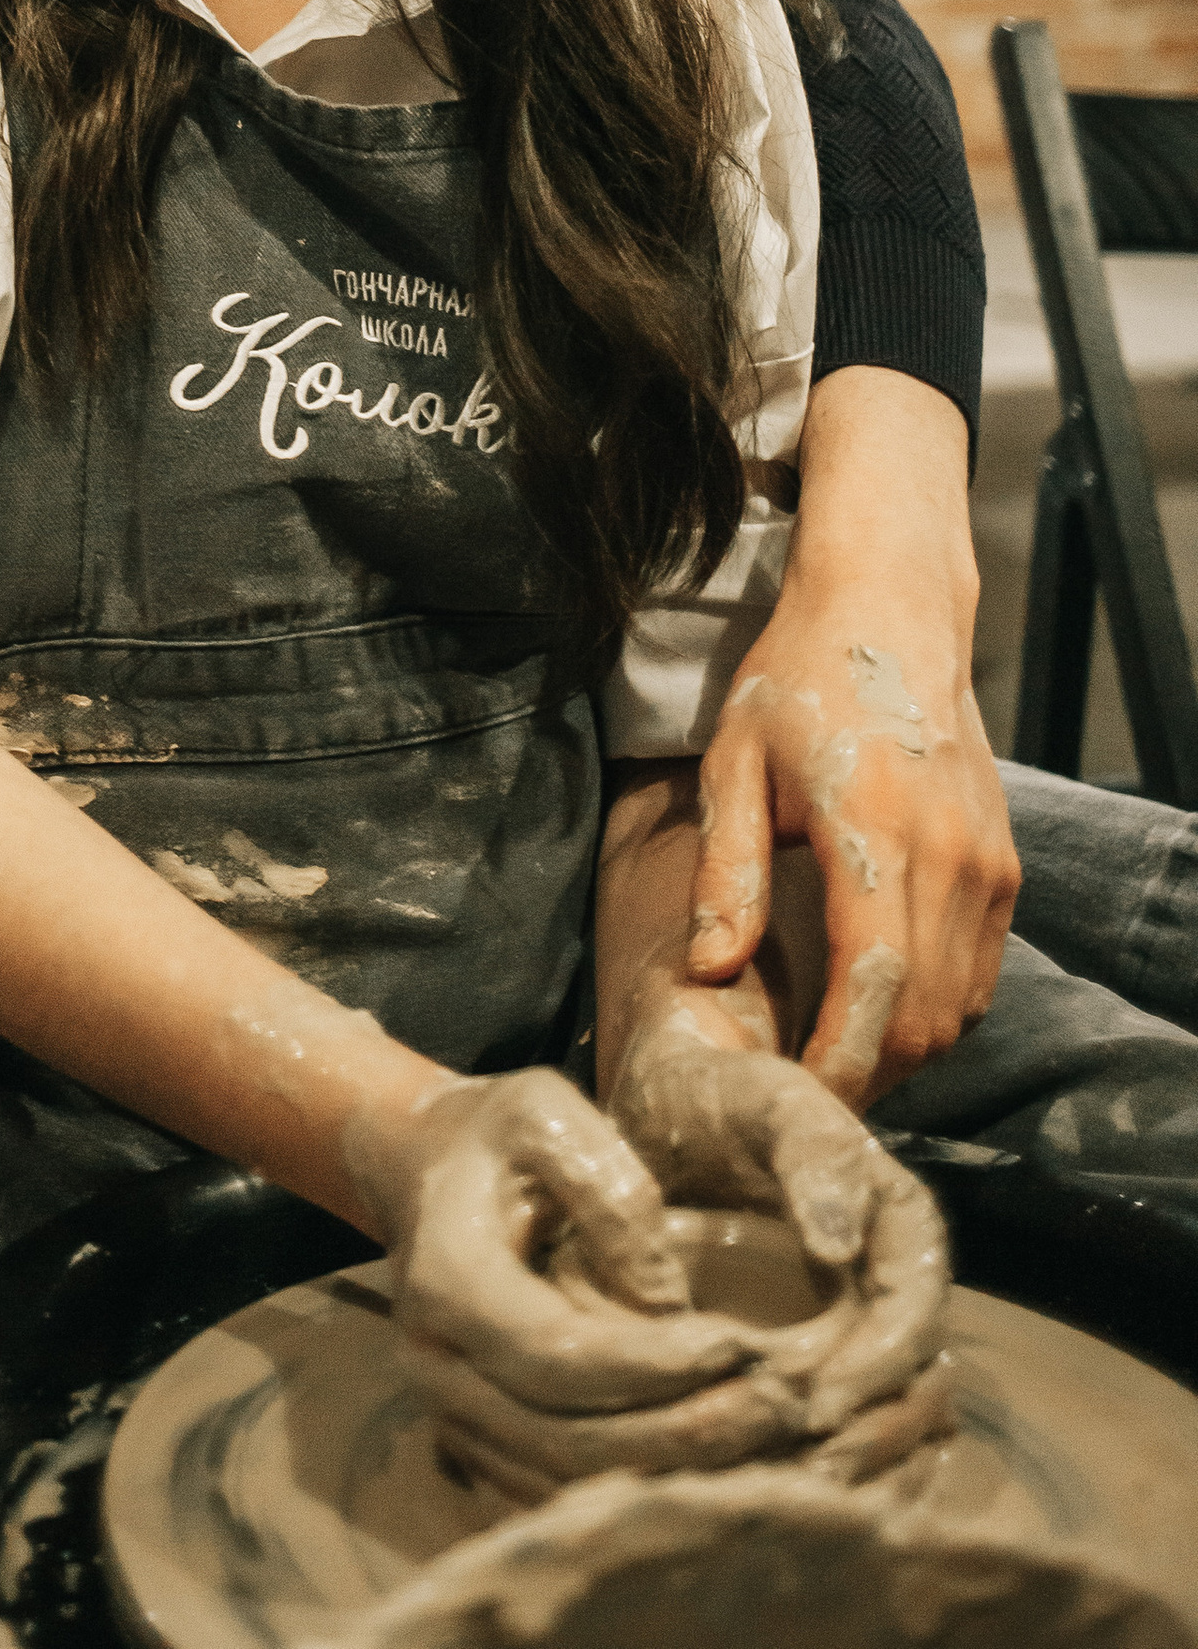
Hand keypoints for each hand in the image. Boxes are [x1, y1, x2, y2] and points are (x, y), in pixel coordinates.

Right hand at [381, 1067, 776, 1498]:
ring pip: (570, 1482)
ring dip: (677, 1472)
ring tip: (773, 1435)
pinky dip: (646, 1488)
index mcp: (446, 1280)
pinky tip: (725, 1460)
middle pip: (569, 1438)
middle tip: (784, 1404)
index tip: (743, 1344)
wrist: (427, 1171)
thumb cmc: (499, 1135)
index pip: (556, 1353)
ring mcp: (452, 1418)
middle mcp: (435, 1367)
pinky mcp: (480, 1449)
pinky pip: (565, 1493)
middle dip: (685, 1430)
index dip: (654, 1363)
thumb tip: (669, 1302)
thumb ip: (611, 1191)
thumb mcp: (550, 1112)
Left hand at [610, 997, 950, 1455]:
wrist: (670, 1101)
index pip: (913, 1313)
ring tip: (775, 1489)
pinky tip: (760, 1482)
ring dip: (839, 1455)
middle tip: (795, 1470)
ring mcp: (855, 1321)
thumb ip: (813, 1151)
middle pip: (907, 1382)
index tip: (815, 1404)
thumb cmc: (718, 1093)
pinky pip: (836, 1418)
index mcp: (899, 1222)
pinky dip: (810, 1453)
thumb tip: (841, 1244)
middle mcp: (890, 1280)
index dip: (875, 1367)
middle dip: (861, 1430)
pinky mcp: (815, 1351)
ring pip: (879, 1413)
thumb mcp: (766, 1097)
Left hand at [688, 369, 1019, 1102]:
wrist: (889, 610)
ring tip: (838, 1060)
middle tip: (806, 1097)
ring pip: (960, 1005)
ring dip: (905, 1049)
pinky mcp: (1005, 867)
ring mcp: (987, 864)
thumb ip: (725, 871)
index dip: (841, 1063)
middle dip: (869, 1072)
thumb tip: (708, 971)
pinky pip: (981, 972)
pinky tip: (883, 1010)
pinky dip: (938, 1009)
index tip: (799, 1104)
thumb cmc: (798, 679)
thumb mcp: (735, 762)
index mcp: (872, 830)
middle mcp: (946, 855)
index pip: (871, 986)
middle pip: (923, 1015)